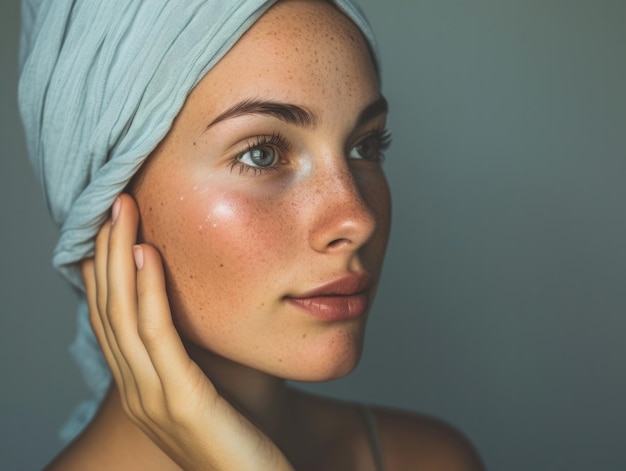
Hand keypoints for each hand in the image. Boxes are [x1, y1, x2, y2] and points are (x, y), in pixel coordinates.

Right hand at [81, 194, 292, 470]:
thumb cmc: (241, 440)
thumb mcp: (208, 393)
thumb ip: (193, 360)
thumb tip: (200, 316)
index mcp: (141, 389)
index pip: (110, 321)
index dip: (104, 272)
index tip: (108, 229)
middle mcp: (137, 392)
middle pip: (109, 309)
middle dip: (107, 252)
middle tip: (113, 204)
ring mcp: (154, 399)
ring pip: (124, 315)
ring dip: (120, 258)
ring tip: (124, 213)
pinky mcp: (182, 401)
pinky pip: (158, 336)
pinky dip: (148, 292)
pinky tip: (146, 255)